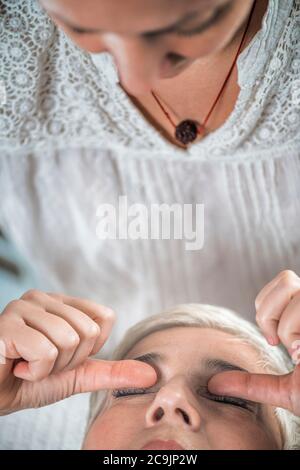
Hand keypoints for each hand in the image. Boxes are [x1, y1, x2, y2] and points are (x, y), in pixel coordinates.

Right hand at [0, 290, 156, 414]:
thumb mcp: (78, 375)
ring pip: (69, 340)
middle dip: (69, 361)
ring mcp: (23, 307)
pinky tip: (16, 366)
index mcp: (62, 303)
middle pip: (89, 331)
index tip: (64, 356)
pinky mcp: (8, 324)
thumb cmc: (30, 381)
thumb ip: (112, 372)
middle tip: (42, 364)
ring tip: (28, 364)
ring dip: (50, 368)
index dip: (91, 347)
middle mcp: (43, 298)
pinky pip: (45, 351)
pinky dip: (34, 372)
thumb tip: (153, 374)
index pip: (105, 317)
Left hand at [208, 270, 299, 415]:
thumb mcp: (285, 391)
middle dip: (271, 312)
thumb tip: (214, 384)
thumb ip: (252, 384)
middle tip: (281, 343)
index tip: (274, 340)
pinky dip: (298, 331)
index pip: (281, 282)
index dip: (267, 308)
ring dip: (290, 325)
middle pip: (286, 278)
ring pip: (296, 289)